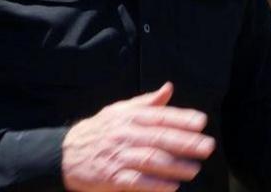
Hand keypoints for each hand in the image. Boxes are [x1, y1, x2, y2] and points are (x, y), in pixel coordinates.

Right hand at [62, 82, 215, 191]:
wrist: (64, 153)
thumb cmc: (98, 130)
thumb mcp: (119, 110)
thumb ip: (146, 102)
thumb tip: (168, 88)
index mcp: (129, 117)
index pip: (160, 116)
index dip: (181, 118)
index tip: (201, 122)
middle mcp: (125, 135)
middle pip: (159, 138)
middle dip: (186, 143)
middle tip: (207, 147)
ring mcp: (118, 156)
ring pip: (150, 160)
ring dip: (175, 166)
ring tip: (194, 169)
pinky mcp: (111, 177)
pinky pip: (135, 182)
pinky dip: (155, 185)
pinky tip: (172, 187)